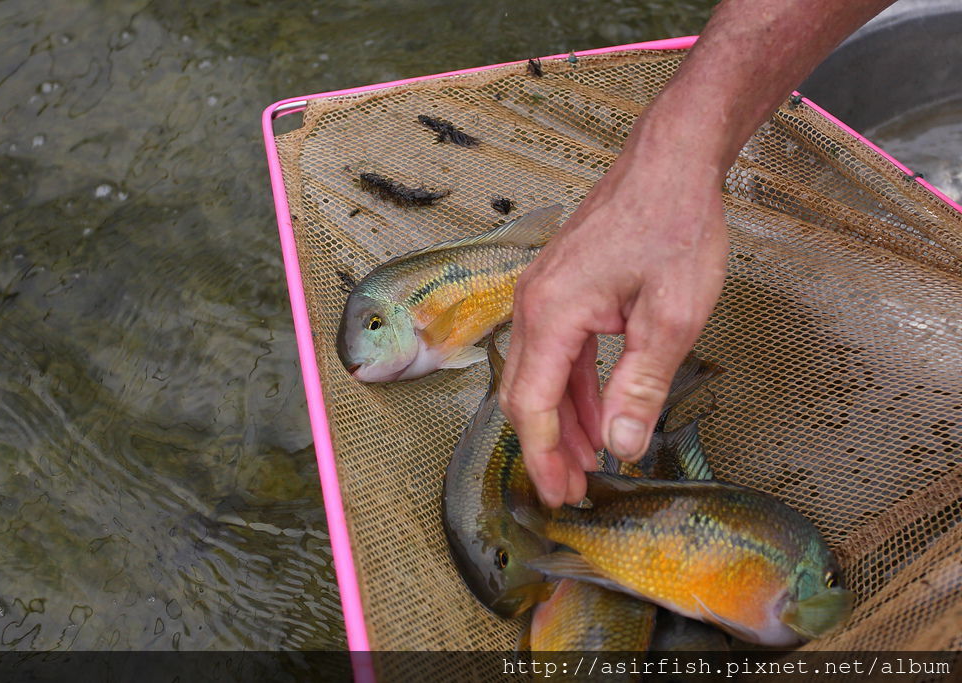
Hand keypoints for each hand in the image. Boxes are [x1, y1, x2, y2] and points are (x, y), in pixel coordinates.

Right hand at [499, 125, 729, 506]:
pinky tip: (595, 413)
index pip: (533, 404)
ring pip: (538, 375)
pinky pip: (556, 351)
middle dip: (547, 447)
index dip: (545, 455)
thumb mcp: (672, 315)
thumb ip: (641, 386)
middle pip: (524, 393)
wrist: (670, 161)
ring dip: (560, 421)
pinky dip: (572, 388)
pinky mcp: (560, 288)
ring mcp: (542, 293)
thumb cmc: (674, 225)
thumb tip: (620, 446)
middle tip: (573, 491)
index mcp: (552, 313)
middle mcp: (533, 304)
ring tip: (587, 462)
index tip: (561, 495)